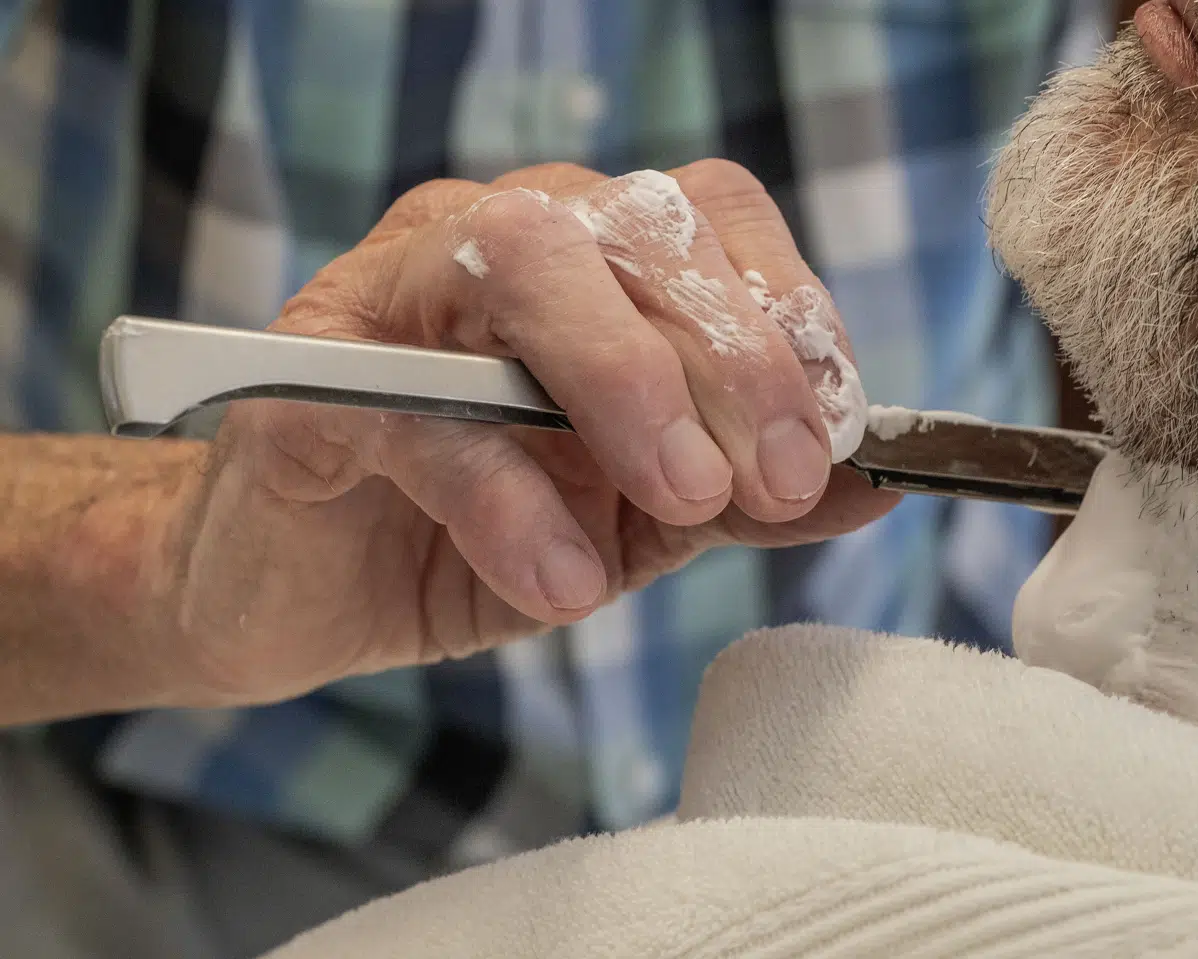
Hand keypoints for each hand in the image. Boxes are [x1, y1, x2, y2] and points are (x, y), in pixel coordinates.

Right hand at [166, 160, 898, 705]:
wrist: (309, 593)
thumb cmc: (481, 534)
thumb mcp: (641, 520)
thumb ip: (746, 493)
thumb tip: (874, 484)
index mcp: (589, 258)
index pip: (708, 218)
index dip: (787, 312)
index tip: (828, 435)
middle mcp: (498, 239)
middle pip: (635, 227)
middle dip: (729, 354)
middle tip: (773, 479)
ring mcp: (398, 293)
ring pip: (527, 262)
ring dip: (627, 380)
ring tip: (683, 500)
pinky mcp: (312, 379)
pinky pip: (419, 412)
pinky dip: (506, 500)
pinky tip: (556, 583)